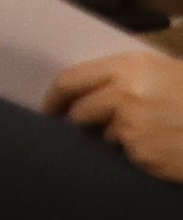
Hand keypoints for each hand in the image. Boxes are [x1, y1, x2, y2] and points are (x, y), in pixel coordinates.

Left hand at [47, 49, 182, 184]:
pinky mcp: (140, 152)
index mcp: (130, 65)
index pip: (72, 79)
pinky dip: (138, 153)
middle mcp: (124, 92)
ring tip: (149, 132)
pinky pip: (126, 154)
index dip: (56, 96)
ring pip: (102, 135)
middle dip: (83, 120)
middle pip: (80, 111)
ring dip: (117, 137)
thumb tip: (89, 89)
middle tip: (91, 126)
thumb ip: (128, 76)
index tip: (51, 108)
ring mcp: (130, 125)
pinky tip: (160, 146)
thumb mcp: (167, 72)